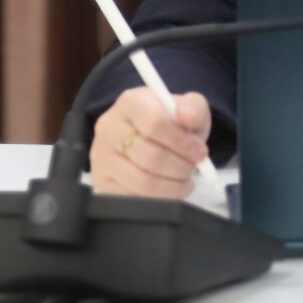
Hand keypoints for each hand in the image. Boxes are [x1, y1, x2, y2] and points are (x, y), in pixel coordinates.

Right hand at [89, 87, 211, 199]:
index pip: (156, 123)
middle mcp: (109, 128)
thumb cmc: (170, 121)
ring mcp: (101, 157)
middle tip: (194, 168)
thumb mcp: (187, 108)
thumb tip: (189, 117)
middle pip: (150, 156)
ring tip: (185, 180)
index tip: (201, 152)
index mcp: (130, 102)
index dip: (183, 142)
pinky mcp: (101, 182)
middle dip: (180, 167)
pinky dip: (158, 199)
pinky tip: (170, 190)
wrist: (146, 135)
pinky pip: (133, 199)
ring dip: (172, 186)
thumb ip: (194, 109)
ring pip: (142, 182)